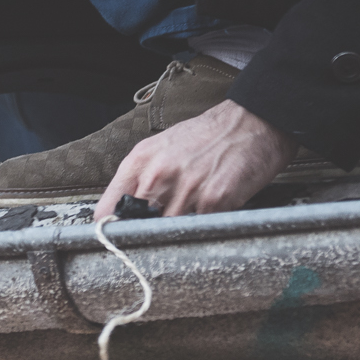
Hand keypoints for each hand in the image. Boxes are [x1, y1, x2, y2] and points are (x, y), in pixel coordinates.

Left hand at [95, 99, 298, 217]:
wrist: (251, 123)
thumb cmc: (206, 137)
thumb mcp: (160, 149)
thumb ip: (138, 179)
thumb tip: (120, 211)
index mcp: (140, 161)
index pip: (108, 208)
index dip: (110, 227)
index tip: (115, 237)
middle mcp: (159, 174)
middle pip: (136, 224)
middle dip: (144, 233)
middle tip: (156, 234)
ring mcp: (186, 188)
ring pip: (167, 230)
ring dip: (175, 232)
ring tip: (188, 219)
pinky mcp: (214, 200)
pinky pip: (198, 227)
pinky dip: (202, 227)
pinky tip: (209, 212)